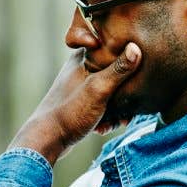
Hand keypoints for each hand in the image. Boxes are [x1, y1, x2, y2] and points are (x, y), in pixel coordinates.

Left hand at [9, 43, 141, 163]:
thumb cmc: (70, 112)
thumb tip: (136, 48)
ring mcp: (82, 84)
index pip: (113, 46)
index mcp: (83, 57)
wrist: (48, 139)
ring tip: (117, 122)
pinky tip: (105, 127)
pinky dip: (109, 115)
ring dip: (119, 108)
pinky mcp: (83, 100)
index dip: (128, 58)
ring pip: (113, 90)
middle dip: (126, 92)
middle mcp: (82, 67)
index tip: (138, 72)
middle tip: (129, 108)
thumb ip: (118, 70)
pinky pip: (105, 103)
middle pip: (116, 71)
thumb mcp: (98, 89)